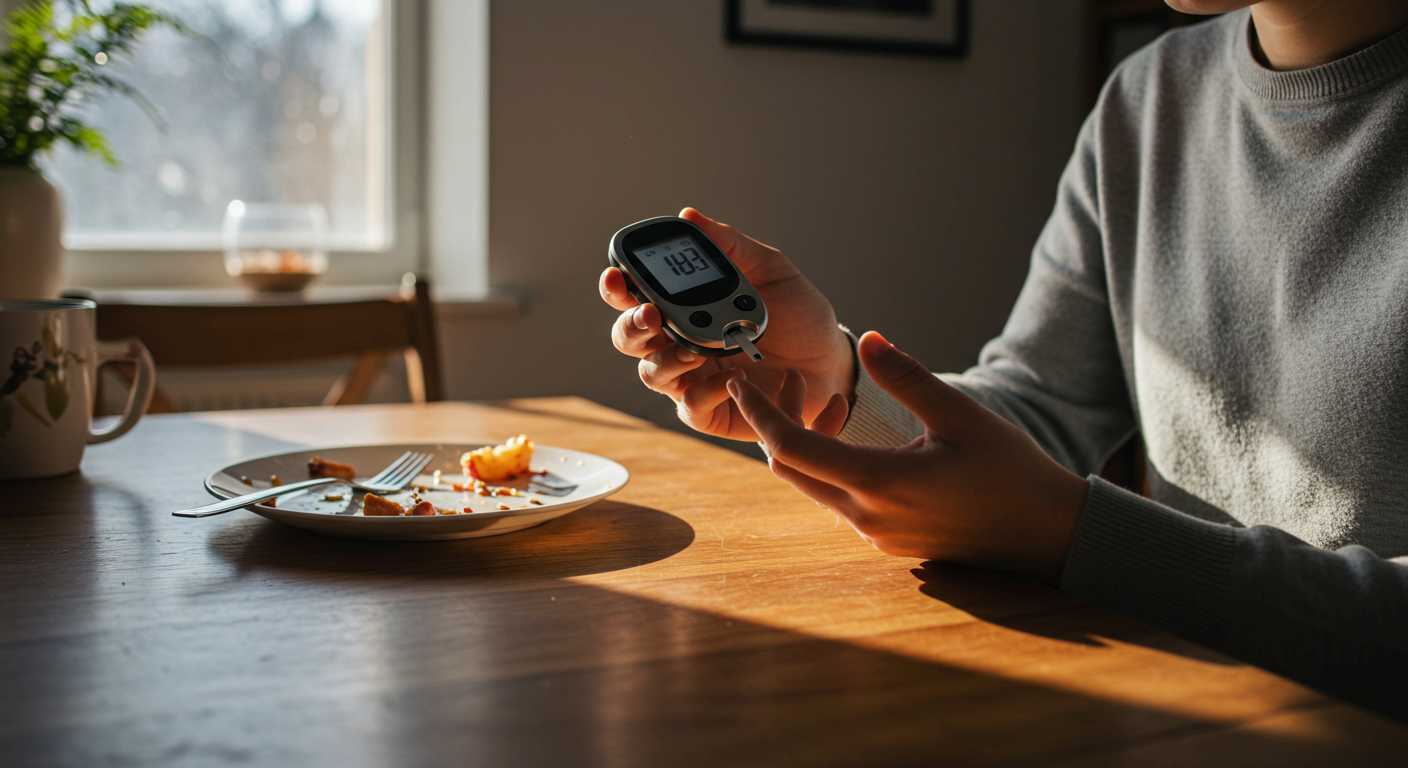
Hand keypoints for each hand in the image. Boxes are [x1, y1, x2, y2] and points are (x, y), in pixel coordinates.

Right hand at [600, 208, 854, 440]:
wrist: (831, 360)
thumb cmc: (798, 315)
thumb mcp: (770, 271)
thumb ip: (730, 246)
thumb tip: (690, 215)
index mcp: (683, 305)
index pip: (635, 295)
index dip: (617, 286)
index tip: (617, 274)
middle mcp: (677, 342)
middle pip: (628, 337)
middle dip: (630, 325)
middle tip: (651, 315)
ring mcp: (690, 378)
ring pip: (651, 373)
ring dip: (666, 360)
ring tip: (696, 349)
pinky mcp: (710, 412)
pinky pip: (690, 406)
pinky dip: (706, 392)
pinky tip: (734, 378)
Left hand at [726, 332, 1088, 584]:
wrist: (1046, 532)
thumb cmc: (1010, 470)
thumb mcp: (960, 413)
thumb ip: (906, 377)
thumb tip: (868, 339)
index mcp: (878, 482)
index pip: (790, 449)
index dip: (758, 414)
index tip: (739, 384)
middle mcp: (866, 515)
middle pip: (791, 470)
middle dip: (775, 424)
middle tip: (779, 381)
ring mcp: (875, 534)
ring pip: (814, 486)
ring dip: (805, 445)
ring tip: (822, 401)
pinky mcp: (887, 539)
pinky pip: (839, 499)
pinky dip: (830, 466)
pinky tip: (850, 437)